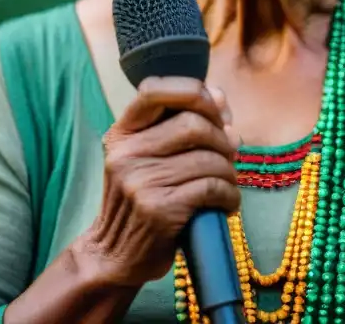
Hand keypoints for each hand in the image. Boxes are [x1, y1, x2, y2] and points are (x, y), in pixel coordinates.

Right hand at [78, 76, 239, 287]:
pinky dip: (229, 195)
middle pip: (193, 123)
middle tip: (229, 155)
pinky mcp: (159, 209)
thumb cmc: (141, 199)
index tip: (214, 110)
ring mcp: (140, 182)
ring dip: (229, 171)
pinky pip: (212, 188)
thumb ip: (180, 124)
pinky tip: (226, 203)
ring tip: (227, 183)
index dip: (193, 91)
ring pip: (208, 158)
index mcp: (122, 134)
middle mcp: (126, 153)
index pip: (154, 89)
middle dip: (222, 139)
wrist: (114, 255)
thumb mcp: (147, 157)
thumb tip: (220, 96)